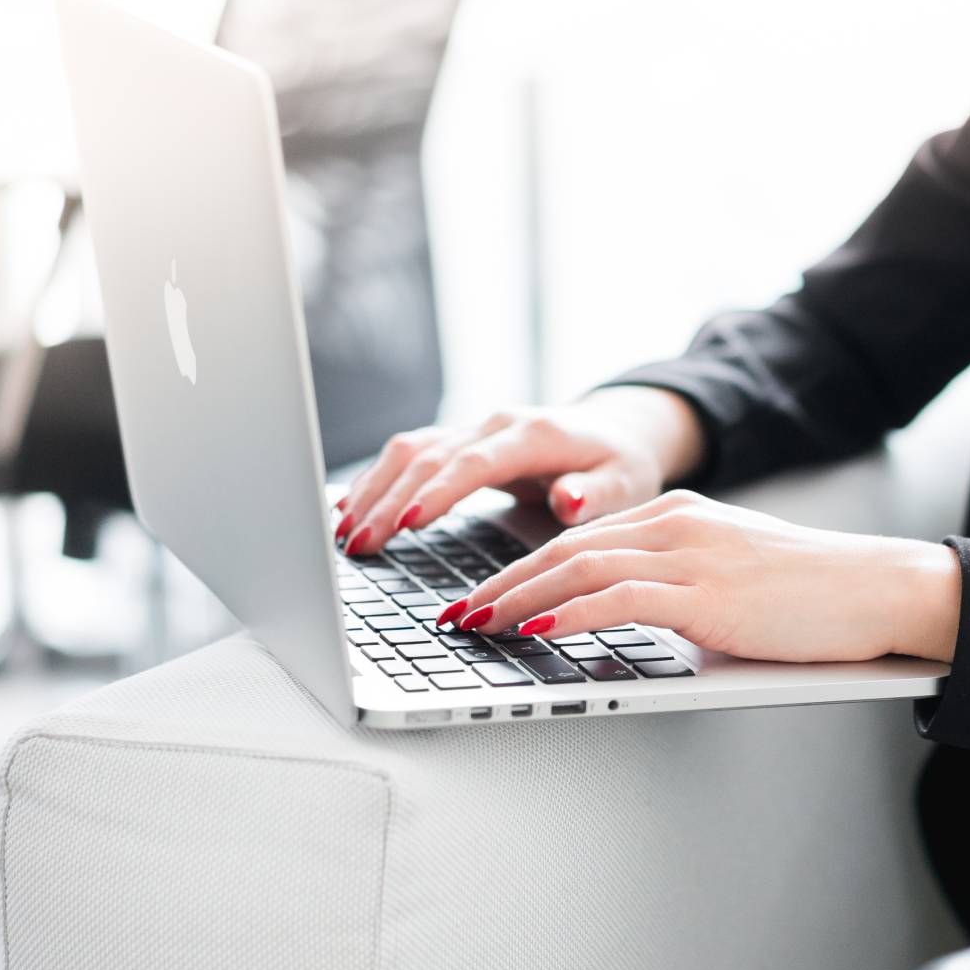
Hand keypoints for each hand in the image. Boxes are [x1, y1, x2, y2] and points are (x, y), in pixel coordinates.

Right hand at [336, 387, 704, 554]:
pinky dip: (378, 480)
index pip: (475, 460)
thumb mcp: (624, 482)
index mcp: (534, 435)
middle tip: (359, 544)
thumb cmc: (620, 464)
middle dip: (390, 500)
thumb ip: (596, 494)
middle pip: (430, 457)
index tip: (409, 521)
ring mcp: (473, 431)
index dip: (441, 490)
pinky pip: (410, 456)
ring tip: (345, 534)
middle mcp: (495, 425)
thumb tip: (568, 501)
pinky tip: (350, 509)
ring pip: (410, 451)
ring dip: (374, 490)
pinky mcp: (460, 443)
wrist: (615, 432)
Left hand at [440, 490, 962, 663]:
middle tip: (456, 615)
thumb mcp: (732, 584)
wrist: (879, 590)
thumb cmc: (815, 600)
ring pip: (578, 567)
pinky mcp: (706, 592)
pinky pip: (616, 599)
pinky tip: (535, 630)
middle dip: (502, 583)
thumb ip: (677, 594)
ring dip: (518, 599)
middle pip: (565, 547)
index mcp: (680, 517)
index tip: (483, 597)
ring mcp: (691, 554)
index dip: (522, 569)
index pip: (581, 539)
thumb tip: (623, 630)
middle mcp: (678, 524)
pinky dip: (565, 613)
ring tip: (477, 625)